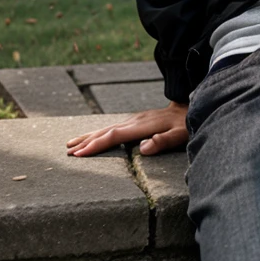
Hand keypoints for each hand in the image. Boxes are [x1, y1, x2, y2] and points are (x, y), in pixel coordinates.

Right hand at [66, 101, 188, 157]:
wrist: (192, 107)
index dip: (97, 145)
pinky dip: (99, 132)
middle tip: (68, 151)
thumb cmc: (187, 124)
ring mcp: (135, 119)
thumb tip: (143, 148)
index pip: (115, 136)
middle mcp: (136, 120)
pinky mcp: (137, 120)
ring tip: (71, 143)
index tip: (80, 154)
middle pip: (106, 131)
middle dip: (86, 141)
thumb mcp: (181, 134)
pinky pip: (113, 127)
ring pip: (108, 128)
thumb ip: (163, 141)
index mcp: (143, 125)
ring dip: (89, 136)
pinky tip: (93, 136)